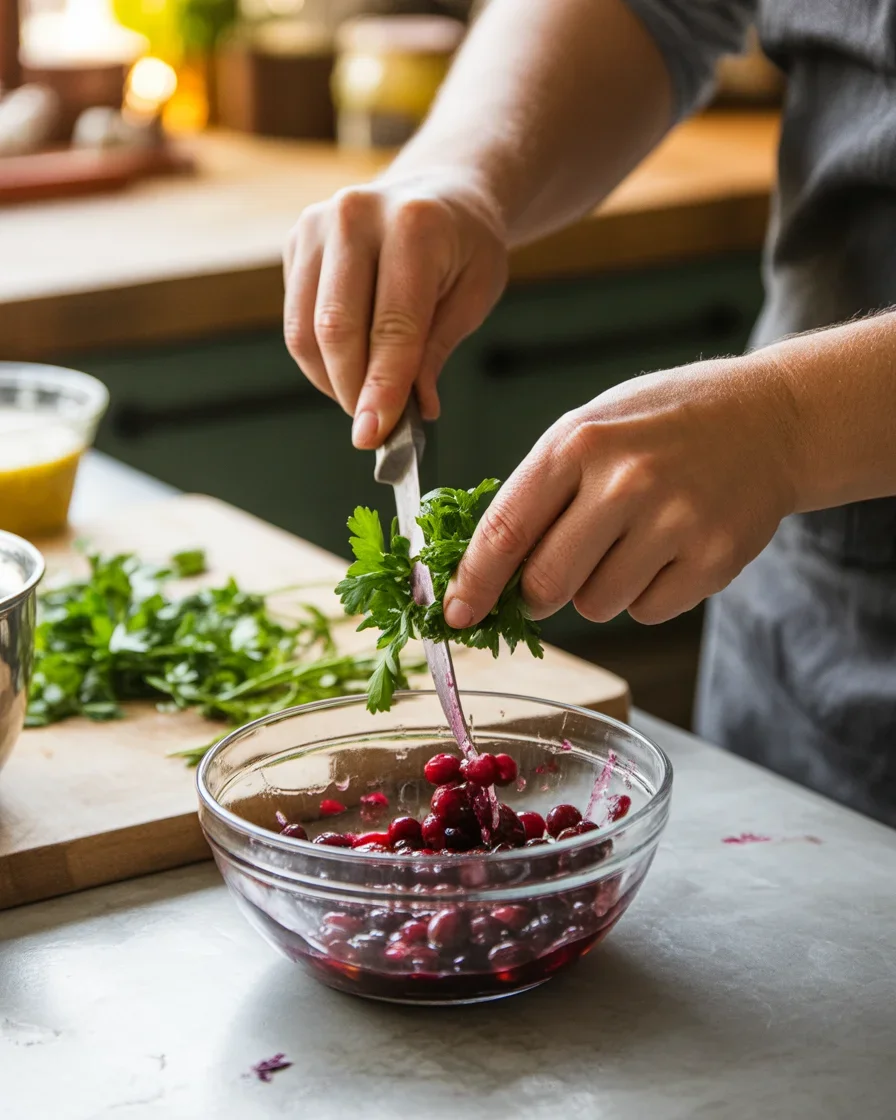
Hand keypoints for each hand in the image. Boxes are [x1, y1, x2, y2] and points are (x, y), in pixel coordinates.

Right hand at [282, 169, 508, 448]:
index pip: (392, 325)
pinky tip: (350, 368)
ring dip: (331, 382)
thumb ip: (438, 350)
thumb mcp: (475, 295)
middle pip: (336, 329)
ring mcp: (316, 227)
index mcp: (413, 225)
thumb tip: (414, 411)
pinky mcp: (295, 245)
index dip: (382, 387)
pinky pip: (295, 322)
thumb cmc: (464, 248)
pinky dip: (319, 361)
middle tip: (372, 428)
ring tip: (364, 399)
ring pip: (305, 332)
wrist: (440, 193)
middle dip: (352, 391)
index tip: (374, 434)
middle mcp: (356, 216)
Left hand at [444, 356, 798, 627]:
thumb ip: (540, 491)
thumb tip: (485, 567)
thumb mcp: (591, 427)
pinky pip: (647, 612)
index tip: (455, 614)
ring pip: (595, 606)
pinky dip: (646, 595)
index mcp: (578, 442)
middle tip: (548, 581)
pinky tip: (667, 550)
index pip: (505, 531)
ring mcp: (674, 521)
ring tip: (631, 540)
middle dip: (534, 596)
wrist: (770, 418)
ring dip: (598, 590)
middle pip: (545, 584)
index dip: (473, 583)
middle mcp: (625, 481)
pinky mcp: (714, 559)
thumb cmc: (665, 423)